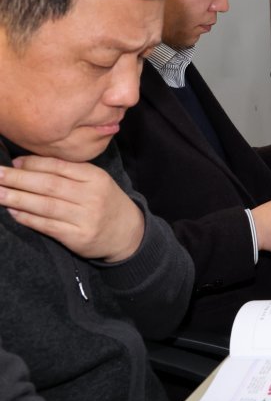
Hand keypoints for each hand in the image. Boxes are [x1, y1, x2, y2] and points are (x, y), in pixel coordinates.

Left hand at [0, 156, 144, 261]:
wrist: (128, 233)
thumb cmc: (105, 202)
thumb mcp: (94, 182)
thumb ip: (66, 172)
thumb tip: (23, 164)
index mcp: (96, 177)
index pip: (60, 167)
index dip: (33, 164)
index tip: (12, 162)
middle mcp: (92, 196)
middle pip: (49, 185)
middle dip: (19, 179)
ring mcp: (86, 218)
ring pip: (46, 205)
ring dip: (18, 199)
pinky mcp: (79, 237)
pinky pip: (48, 226)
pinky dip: (28, 219)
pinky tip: (13, 212)